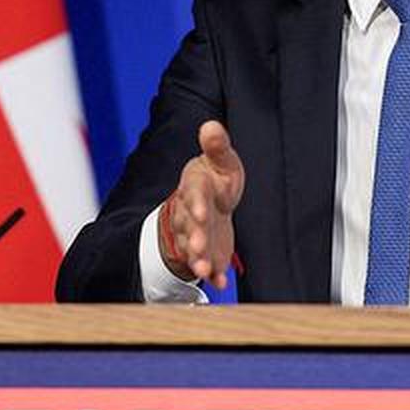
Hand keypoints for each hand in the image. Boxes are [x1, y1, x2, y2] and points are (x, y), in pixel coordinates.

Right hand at [158, 120, 244, 288]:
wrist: (208, 204)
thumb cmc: (215, 179)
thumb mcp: (220, 161)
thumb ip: (217, 147)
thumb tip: (211, 125)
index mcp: (195, 187)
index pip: (194, 194)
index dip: (196, 204)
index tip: (202, 212)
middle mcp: (191, 213)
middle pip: (189, 225)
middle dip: (194, 236)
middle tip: (199, 246)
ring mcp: (196, 235)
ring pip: (192, 248)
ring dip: (197, 259)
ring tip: (203, 270)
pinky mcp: (207, 252)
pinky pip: (207, 265)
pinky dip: (214, 276)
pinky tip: (220, 284)